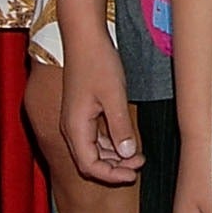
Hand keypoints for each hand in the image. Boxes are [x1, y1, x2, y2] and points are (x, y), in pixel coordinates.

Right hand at [58, 38, 141, 187]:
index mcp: (75, 127)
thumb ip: (120, 127)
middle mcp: (71, 127)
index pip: (89, 165)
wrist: (84, 37)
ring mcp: (76, 120)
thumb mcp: (114, 96)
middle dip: (114, 168)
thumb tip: (127, 154)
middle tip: (139, 165)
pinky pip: (94, 137)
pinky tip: (127, 142)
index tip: (133, 174)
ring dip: (114, 157)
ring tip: (137, 156)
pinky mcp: (82, 112)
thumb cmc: (97, 62)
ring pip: (93, 150)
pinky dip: (110, 144)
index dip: (111, 175)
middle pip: (89, 161)